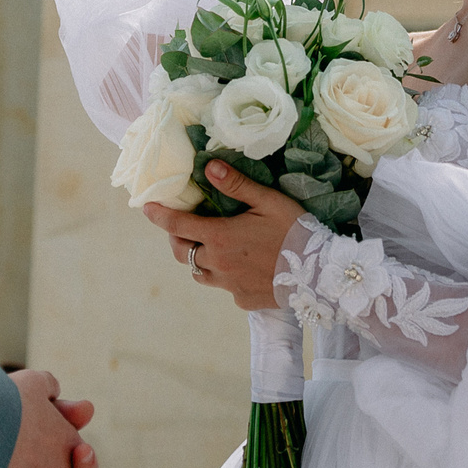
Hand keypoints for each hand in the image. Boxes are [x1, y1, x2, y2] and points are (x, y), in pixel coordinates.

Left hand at [142, 161, 306, 310]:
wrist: (321, 275)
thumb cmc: (295, 231)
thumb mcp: (268, 201)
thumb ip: (236, 185)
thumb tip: (208, 167)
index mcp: (220, 237)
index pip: (177, 226)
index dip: (158, 216)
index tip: (146, 208)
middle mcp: (218, 264)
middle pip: (182, 253)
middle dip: (177, 239)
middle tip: (184, 227)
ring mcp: (229, 286)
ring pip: (199, 272)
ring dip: (200, 258)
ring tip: (213, 246)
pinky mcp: (241, 300)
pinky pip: (223, 287)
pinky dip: (224, 275)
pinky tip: (242, 266)